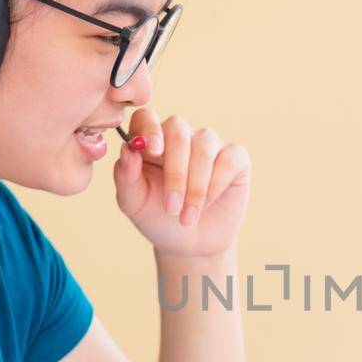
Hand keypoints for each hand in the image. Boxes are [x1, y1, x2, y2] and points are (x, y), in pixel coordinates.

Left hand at [114, 108, 249, 258]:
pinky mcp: (235, 157)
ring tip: (187, 217)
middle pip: (178, 131)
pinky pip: (229, 159)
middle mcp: (180, 136)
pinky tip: (207, 204)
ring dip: (195, 186)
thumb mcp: (134, 203)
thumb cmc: (157, 217)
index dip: (150, 128)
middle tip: (170, 207)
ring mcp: (209, 144)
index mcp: (149, 140)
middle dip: (175, 172)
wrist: (190, 243)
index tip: (152, 151)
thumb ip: (125, 176)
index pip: (146, 118)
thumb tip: (127, 150)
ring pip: (204, 147)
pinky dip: (216, 184)